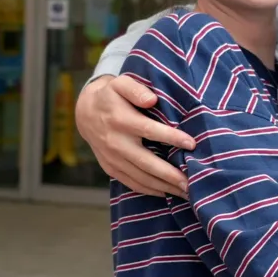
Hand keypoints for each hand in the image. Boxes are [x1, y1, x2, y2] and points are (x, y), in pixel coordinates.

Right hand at [75, 75, 194, 197]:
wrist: (85, 112)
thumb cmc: (111, 96)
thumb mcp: (121, 84)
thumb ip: (136, 90)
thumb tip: (152, 99)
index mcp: (121, 120)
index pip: (150, 130)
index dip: (171, 137)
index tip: (192, 144)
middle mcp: (116, 142)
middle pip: (146, 162)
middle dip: (170, 174)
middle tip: (191, 183)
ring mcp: (112, 158)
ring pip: (140, 177)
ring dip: (163, 186)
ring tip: (185, 192)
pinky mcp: (110, 168)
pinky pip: (130, 182)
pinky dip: (148, 190)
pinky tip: (165, 193)